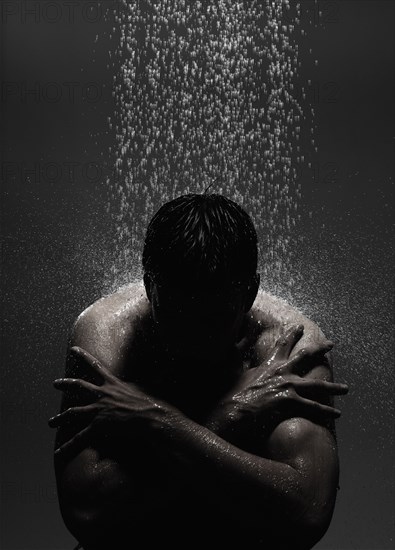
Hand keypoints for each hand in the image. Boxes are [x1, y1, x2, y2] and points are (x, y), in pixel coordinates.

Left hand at [49, 346, 171, 455]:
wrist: (151, 418)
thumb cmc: (152, 403)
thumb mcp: (145, 386)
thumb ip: (141, 380)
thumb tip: (152, 372)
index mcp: (113, 383)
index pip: (95, 365)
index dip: (83, 356)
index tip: (73, 349)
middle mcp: (102, 394)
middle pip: (78, 386)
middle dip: (65, 384)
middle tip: (55, 383)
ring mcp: (99, 410)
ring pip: (73, 412)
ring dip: (59, 418)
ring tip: (50, 422)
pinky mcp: (98, 426)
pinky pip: (79, 437)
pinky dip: (69, 445)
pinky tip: (59, 451)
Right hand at [219, 325, 347, 430]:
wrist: (233, 410)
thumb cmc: (233, 393)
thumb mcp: (236, 371)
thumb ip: (239, 359)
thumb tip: (235, 346)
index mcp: (270, 364)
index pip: (283, 344)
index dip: (291, 334)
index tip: (299, 326)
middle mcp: (282, 371)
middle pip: (305, 356)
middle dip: (319, 349)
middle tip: (330, 344)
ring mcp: (287, 386)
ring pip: (316, 385)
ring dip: (333, 387)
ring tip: (346, 389)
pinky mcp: (290, 402)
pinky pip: (313, 407)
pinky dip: (326, 410)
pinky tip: (337, 413)